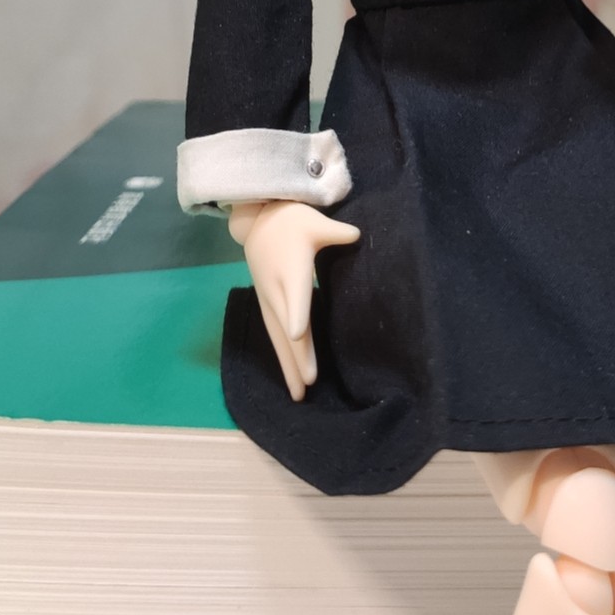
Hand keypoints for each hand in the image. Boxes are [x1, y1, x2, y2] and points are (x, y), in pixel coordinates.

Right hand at [229, 199, 359, 402]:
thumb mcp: (314, 221)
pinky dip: (282, 357)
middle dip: (297, 355)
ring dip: (288, 365)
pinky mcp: (267, 305)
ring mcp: (269, 299)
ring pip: (277, 337)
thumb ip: (335, 231)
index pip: (295, 294)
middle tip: (309, 383)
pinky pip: (274, 335)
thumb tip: (357, 234)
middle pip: (286, 326)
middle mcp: (278, 290)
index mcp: (292, 270)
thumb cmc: (292, 221)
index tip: (298, 333)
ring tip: (299, 393)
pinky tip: (291, 377)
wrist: (258, 221)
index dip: (296, 313)